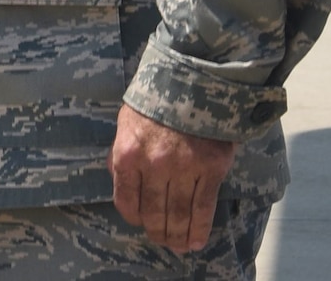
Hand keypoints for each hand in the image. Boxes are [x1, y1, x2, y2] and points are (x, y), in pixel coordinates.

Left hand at [109, 103, 236, 252]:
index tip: (139, 221)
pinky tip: (196, 241)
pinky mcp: (211, 169)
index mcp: (127, 153)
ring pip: (179, 214)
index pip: (126, 199)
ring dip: (178, 235)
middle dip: (157, 231)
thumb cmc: (154, 103)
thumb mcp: (126, 124)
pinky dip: (200, 228)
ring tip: (179, 246)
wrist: (192, 83)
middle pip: (154, 212)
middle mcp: (153, 165)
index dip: (133, 216)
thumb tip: (120, 182)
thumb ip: (121, 155)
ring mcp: (184, 168)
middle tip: (161, 240)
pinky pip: (204, 206)